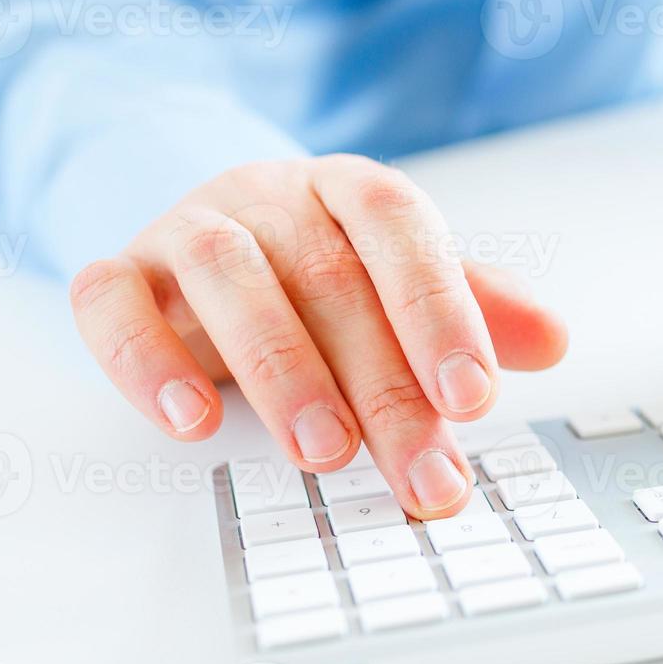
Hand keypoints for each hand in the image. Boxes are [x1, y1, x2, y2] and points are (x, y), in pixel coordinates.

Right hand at [69, 155, 566, 517]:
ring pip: (227, 276)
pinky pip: (111, 301)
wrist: (204, 235)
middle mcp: (272, 197)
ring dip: (281, 369)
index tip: (473, 397)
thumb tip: (551, 339)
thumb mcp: (397, 281)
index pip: (401, 229)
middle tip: (421, 472)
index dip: (440, 308)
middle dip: (382, 386)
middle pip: (329, 278)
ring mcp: (188, 229)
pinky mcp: (121, 271)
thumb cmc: (318, 267)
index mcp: (349, 191)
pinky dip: (144, 360)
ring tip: (324, 452)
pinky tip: (191, 423)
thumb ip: (472, 307)